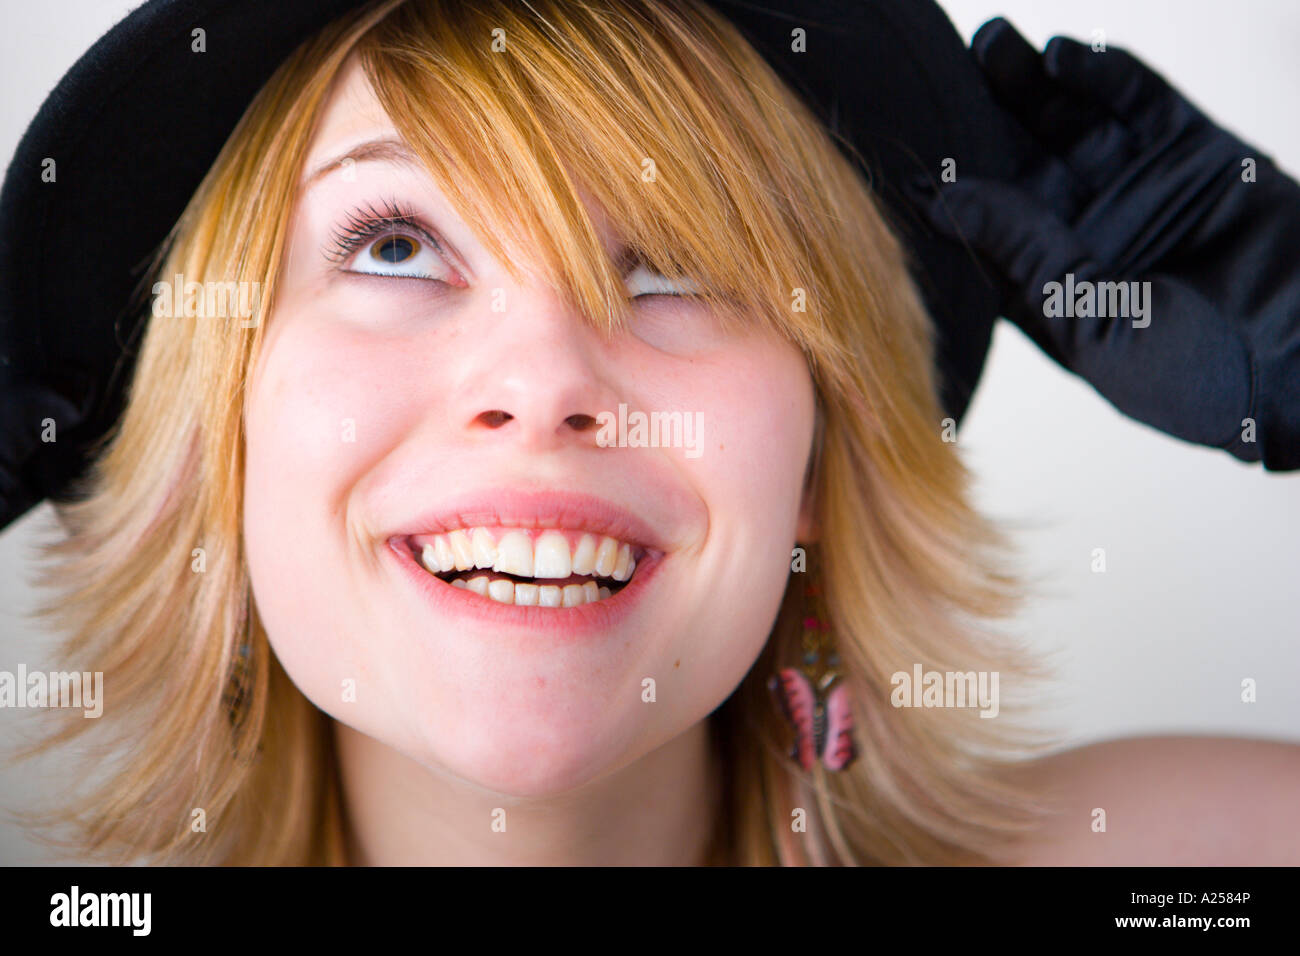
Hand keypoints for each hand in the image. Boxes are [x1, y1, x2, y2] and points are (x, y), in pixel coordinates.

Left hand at [912, 18, 1299, 469]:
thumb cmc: (1198, 376)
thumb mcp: (1091, 322)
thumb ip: (1026, 255)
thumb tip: (950, 199)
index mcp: (1051, 286)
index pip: (986, 228)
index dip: (949, 192)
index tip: (910, 157)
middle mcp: (1086, 234)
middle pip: (1019, 164)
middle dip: (984, 119)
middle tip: (948, 70)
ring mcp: (1138, 190)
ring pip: (1070, 123)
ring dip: (1030, 84)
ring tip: (992, 44)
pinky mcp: (1193, 155)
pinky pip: (1138, 102)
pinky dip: (1102, 75)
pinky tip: (1062, 56)